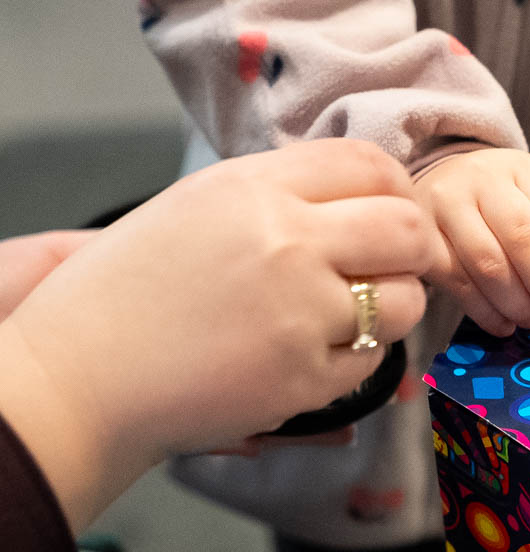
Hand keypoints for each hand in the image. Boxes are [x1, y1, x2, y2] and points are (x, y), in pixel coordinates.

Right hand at [0, 138, 436, 529]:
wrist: (80, 376)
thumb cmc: (129, 289)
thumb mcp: (198, 205)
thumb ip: (281, 192)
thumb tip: (364, 193)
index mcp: (254, 188)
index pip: (370, 164)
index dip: (398, 190)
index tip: (395, 211)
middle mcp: (286, 241)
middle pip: (408, 230)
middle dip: (417, 249)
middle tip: (399, 265)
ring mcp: (300, 313)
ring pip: (403, 301)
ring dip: (391, 307)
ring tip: (352, 313)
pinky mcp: (305, 378)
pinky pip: (372, 361)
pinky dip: (354, 358)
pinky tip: (311, 353)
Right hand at [414, 148, 529, 335]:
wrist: (440, 179)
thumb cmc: (496, 200)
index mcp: (522, 169)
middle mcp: (482, 180)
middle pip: (523, 238)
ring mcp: (447, 204)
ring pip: (488, 263)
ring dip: (516, 302)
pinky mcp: (422, 235)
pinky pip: (457, 281)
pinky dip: (485, 311)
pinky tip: (502, 323)